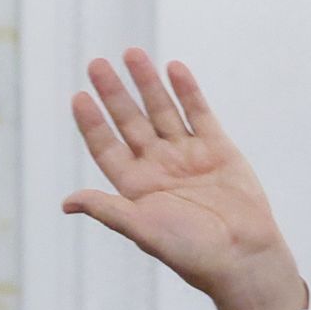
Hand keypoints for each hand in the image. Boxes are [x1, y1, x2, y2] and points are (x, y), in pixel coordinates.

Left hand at [63, 52, 308, 309]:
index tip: (78, 96)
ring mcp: (189, 156)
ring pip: (162, 111)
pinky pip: (199, 114)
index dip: (92, 123)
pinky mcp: (218, 149)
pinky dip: (187, 91)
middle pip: (130, 122)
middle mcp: (159, 167)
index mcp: (137, 187)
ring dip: (147, 83)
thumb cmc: (192, 252)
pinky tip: (173, 68)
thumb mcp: (143, 230)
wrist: (244, 257)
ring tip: (132, 53)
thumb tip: (66, 203)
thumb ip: (108, 209)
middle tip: (96, 64)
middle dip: (114, 93)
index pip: (106, 147)